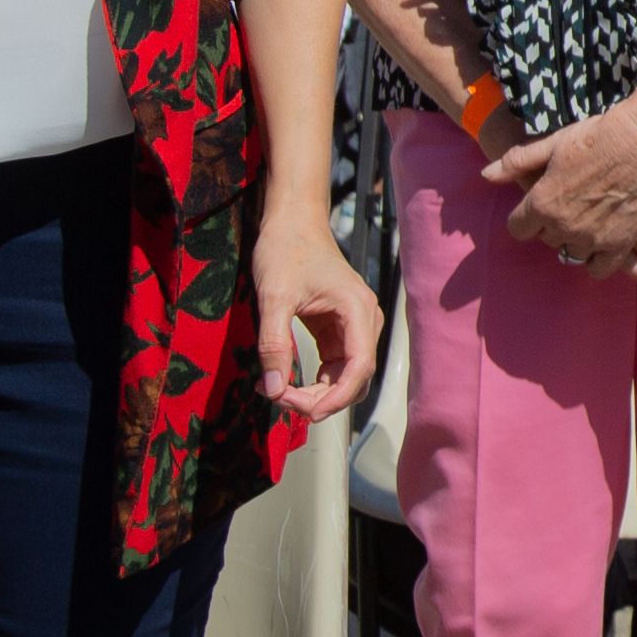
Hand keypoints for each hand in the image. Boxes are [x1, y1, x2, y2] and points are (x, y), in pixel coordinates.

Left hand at [253, 209, 383, 417]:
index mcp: (357, 311)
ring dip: (318, 393)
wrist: (292, 223)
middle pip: (355, 378)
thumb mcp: (274, 297)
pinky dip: (313, 381)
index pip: (359, 367)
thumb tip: (272, 390)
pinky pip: (334, 366)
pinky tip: (284, 382)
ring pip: (346, 376)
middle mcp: (364, 321)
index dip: (336, 398)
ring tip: (279, 394)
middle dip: (322, 399)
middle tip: (278, 400)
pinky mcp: (339, 329)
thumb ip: (273, 344)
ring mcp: (354, 326)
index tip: (304, 413)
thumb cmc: (285, 251)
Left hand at [496, 79, 636, 285]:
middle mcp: (563, 226)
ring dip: (575, 241)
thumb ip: (517, 162)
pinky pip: (599, 269)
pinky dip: (597, 260)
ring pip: (571, 254)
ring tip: (588, 221)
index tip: (538, 207)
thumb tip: (486, 175)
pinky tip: (603, 243)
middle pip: (546, 239)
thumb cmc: (599, 136)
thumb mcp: (554, 143)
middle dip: (552, 225)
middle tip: (570, 204)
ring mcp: (592, 239)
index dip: (525, 217)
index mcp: (542, 202)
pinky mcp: (620, 245)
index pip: (517, 228)